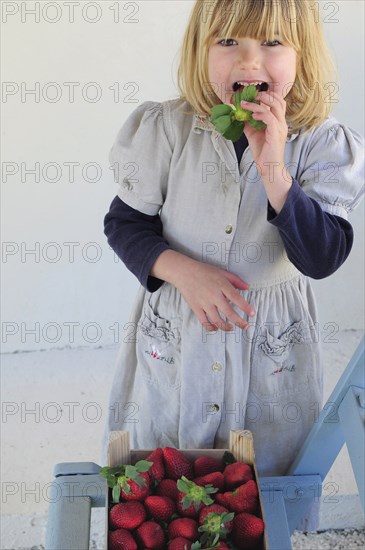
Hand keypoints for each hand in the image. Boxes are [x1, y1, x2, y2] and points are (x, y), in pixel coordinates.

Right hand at [173, 258, 254, 331]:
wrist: (184, 272)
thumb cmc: (204, 271)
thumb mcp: (222, 272)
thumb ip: (236, 280)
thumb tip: (247, 288)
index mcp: (221, 285)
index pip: (236, 298)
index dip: (245, 307)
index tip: (252, 313)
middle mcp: (214, 295)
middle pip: (229, 312)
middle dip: (239, 321)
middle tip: (246, 326)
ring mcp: (204, 303)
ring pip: (217, 320)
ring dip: (226, 327)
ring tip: (231, 328)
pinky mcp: (196, 308)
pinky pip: (204, 321)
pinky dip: (210, 327)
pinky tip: (216, 328)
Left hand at [241, 90, 291, 210]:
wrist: (268, 168)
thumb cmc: (263, 152)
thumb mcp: (253, 134)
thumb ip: (248, 123)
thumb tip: (239, 114)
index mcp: (278, 121)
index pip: (277, 102)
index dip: (266, 95)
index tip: (251, 94)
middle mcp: (281, 122)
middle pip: (278, 100)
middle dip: (264, 94)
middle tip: (249, 95)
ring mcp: (280, 127)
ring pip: (274, 106)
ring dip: (258, 102)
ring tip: (245, 103)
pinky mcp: (276, 134)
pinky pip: (270, 118)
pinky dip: (260, 113)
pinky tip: (252, 115)